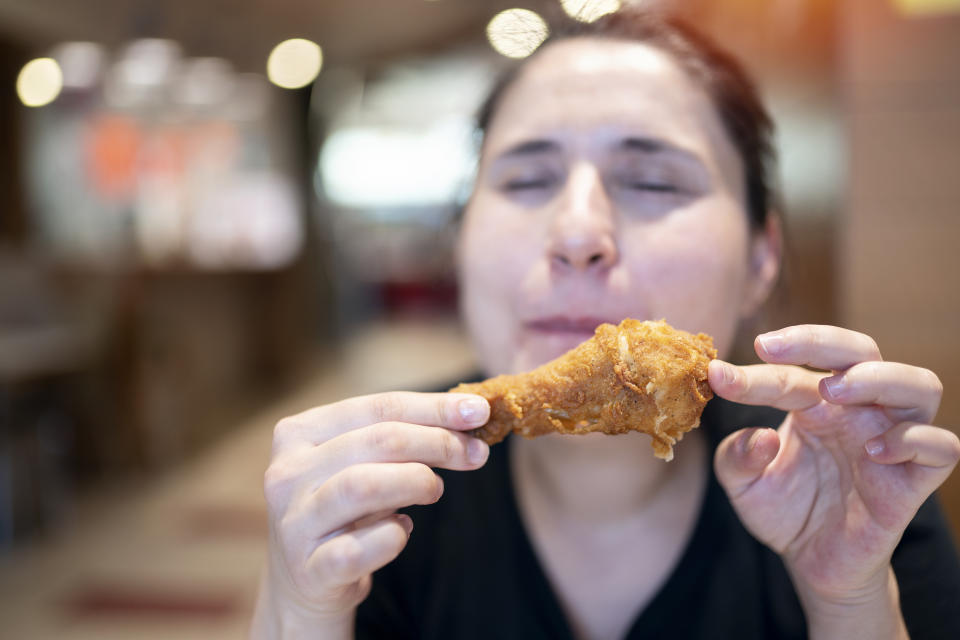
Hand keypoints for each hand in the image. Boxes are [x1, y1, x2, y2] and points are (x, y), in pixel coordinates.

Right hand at [253, 392, 489, 637]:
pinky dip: (393, 536)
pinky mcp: (309, 570)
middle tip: (476, 453)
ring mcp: (294, 523)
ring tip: (435, 489)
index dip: (434, 408)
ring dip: (416, 481)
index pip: (377, 407)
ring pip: (363, 485)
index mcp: (298, 433)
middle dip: (437, 442)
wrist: (304, 581)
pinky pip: (359, 548)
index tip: (479, 411)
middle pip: (377, 441)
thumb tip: (472, 414)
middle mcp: (287, 473)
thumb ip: (405, 436)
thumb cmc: (345, 509)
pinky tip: (404, 529)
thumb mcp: (363, 464)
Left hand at [708, 326, 958, 612]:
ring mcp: (891, 439)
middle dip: (818, 340)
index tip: (717, 376)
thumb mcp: (743, 484)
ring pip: (919, 385)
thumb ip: (735, 458)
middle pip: (861, 350)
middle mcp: (857, 411)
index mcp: (814, 403)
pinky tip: (874, 451)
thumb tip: (760, 438)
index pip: (791, 372)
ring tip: (832, 391)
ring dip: (877, 377)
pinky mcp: (914, 480)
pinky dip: (913, 440)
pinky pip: (940, 446)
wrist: (813, 563)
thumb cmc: (784, 510)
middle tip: (770, 348)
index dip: (753, 372)